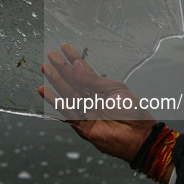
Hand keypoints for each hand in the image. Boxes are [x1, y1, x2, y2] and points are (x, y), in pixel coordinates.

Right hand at [38, 43, 156, 162]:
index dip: (74, 59)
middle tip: (51, 54)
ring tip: (45, 67)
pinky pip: (65, 111)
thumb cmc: (132, 112)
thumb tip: (76, 65)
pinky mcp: (80, 125)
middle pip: (72, 81)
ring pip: (67, 93)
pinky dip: (54, 101)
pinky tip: (44, 90)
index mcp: (101, 89)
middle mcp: (91, 99)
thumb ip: (93, 80)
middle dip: (61, 67)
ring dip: (55, 80)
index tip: (64, 47)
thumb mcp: (115, 89)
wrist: (138, 135)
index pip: (84, 71)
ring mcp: (85, 111)